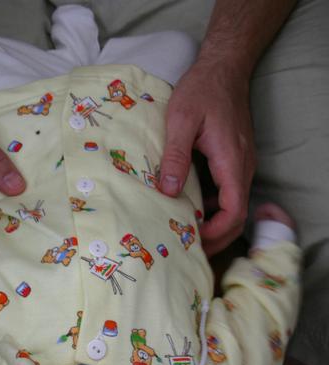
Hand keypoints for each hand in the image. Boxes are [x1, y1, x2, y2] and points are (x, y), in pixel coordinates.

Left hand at [159, 58, 255, 256]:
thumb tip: (168, 192)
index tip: (193, 241)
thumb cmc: (201, 90)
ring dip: (213, 225)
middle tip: (188, 249)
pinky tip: (190, 209)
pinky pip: (228, 193)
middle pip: (237, 217)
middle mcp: (242, 167)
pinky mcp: (234, 161)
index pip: (234, 211)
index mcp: (232, 162)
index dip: (216, 233)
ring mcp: (241, 165)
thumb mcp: (180, 120)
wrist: (223, 68)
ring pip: (233, 207)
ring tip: (186, 234)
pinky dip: (213, 208)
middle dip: (216, 238)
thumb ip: (175, 156)